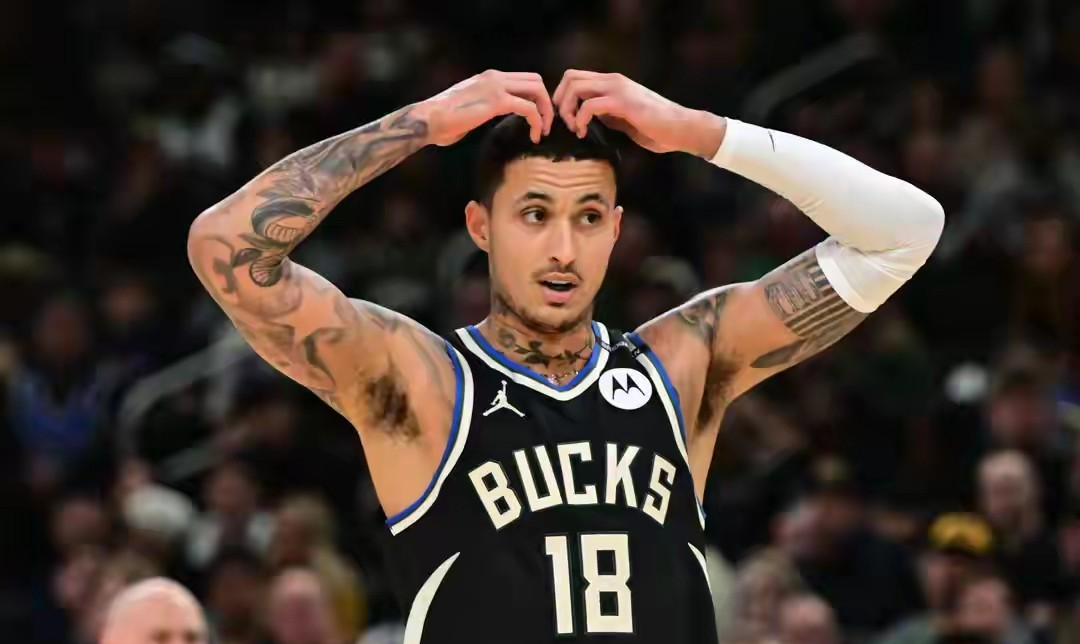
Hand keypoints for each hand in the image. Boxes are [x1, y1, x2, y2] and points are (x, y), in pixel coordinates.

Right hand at [415, 70, 554, 146]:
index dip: (536, 97)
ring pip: (536, 90)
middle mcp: (494, 77)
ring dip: (546, 112)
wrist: (427, 120)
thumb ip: (483, 109)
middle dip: (546, 102)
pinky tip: (534, 136)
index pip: (524, 79)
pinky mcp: (496, 101)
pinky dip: (537, 122)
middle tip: (546, 125)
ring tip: (543, 132)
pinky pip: (528, 108)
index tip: (538, 118)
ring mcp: (496, 86)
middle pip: (535, 80)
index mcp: (489, 78)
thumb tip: (483, 121)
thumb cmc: (442, 122)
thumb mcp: (468, 109)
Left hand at [552, 69, 725, 156]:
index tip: (567, 119)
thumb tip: (587, 116)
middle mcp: (613, 81)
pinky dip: (579, 119)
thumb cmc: (657, 127)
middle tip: (565, 124)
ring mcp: (618, 89)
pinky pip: (589, 105)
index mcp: (613, 83)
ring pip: (576, 87)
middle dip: (560, 101)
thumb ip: (607, 113)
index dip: (563, 96)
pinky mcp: (623, 103)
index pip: (576, 77)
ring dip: (567, 110)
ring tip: (575, 129)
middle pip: (570, 77)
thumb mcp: (624, 118)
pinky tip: (583, 132)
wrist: (681, 128)